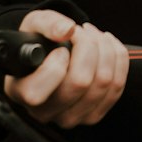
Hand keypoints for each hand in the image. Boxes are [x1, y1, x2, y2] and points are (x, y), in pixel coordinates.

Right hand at [4, 9, 128, 128]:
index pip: (40, 91)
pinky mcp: (93, 115)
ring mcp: (71, 118)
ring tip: (93, 34)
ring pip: (104, 83)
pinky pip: (117, 87)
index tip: (59, 48)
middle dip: (87, 45)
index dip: (55, 63)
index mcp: (24, 93)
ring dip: (105, 48)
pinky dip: (117, 58)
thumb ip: (47, 24)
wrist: (49, 57)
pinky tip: (107, 43)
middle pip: (80, 82)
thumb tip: (67, 30)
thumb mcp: (34, 25)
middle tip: (80, 30)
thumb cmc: (38, 42)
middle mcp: (46, 113)